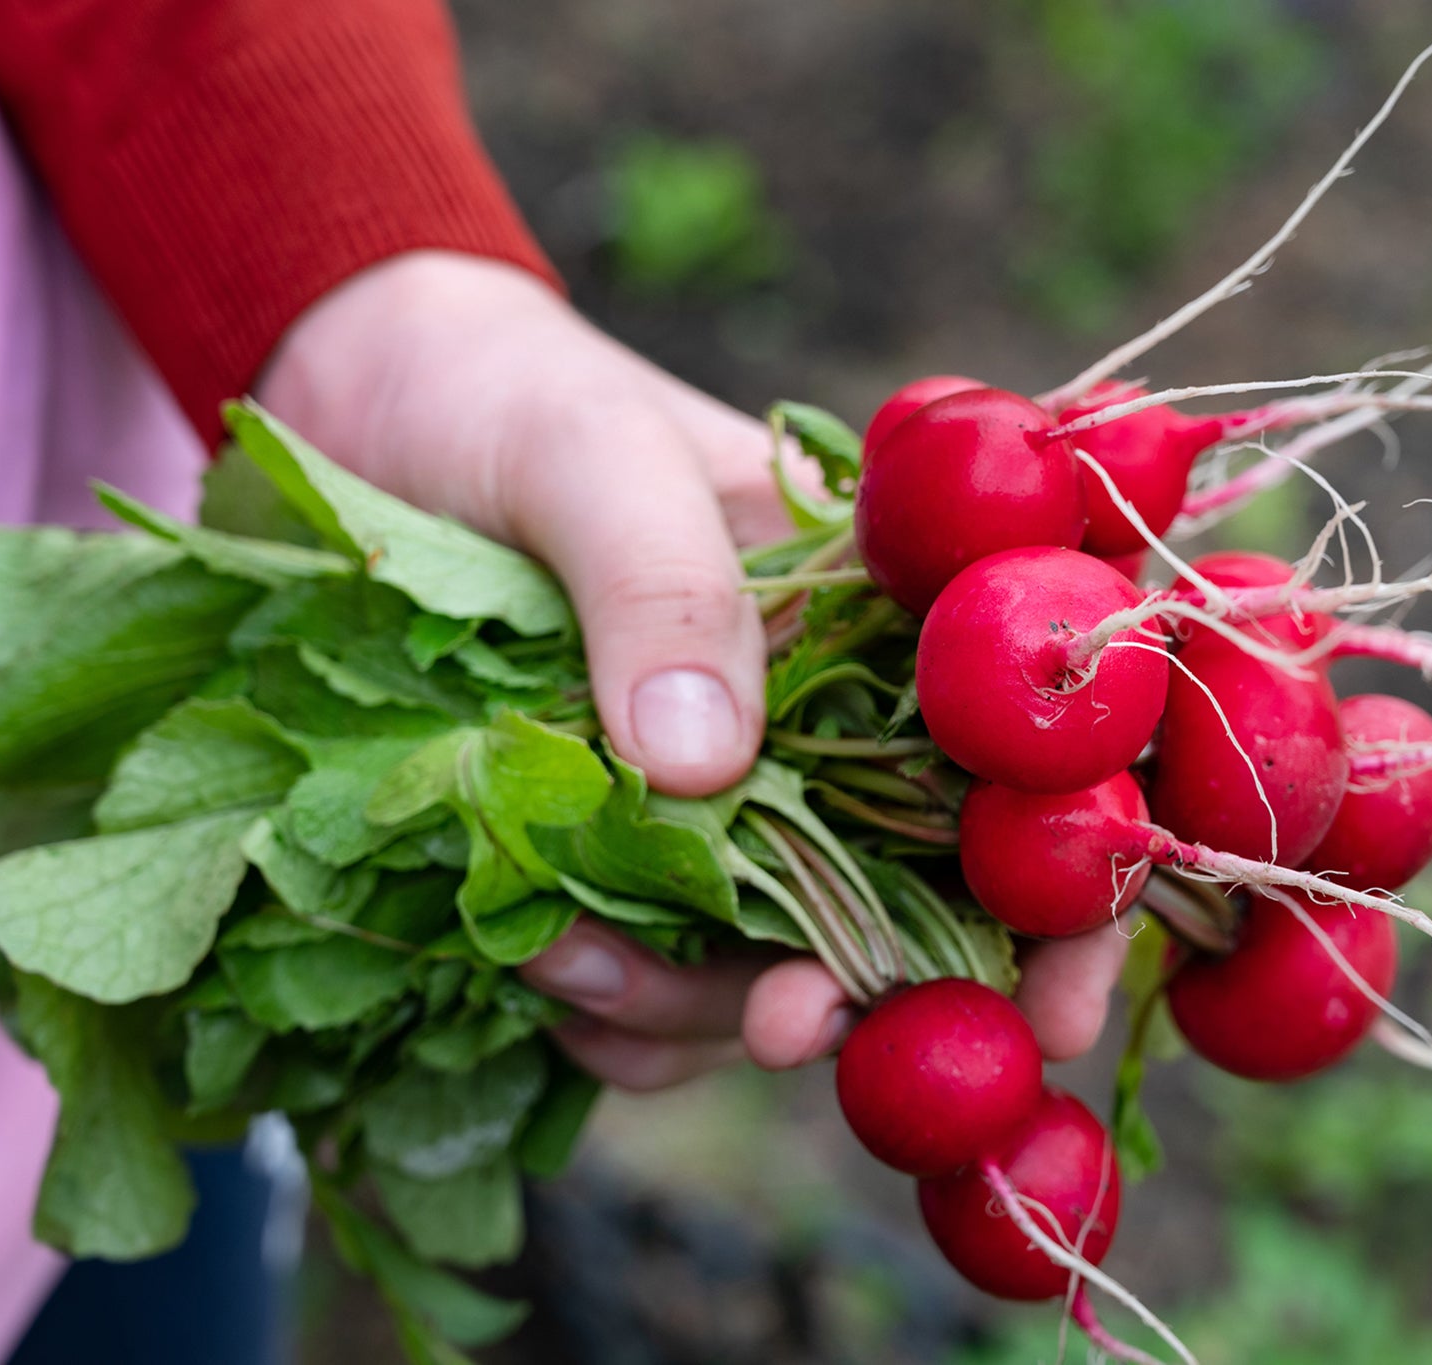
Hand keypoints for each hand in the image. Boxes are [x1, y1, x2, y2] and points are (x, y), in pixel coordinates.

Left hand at [258, 251, 1128, 1088]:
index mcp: (887, 611)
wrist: (360, 411)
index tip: (1057, 1001)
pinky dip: (614, 1017)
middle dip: (864, 996)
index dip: (1071, 889)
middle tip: (779, 1028)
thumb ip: (662, 587)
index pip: (1029, 757)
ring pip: (774, 968)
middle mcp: (834, 724)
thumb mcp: (589, 458)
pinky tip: (548, 978)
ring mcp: (732, 804)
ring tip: (565, 960)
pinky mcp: (627, 860)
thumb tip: (707, 770)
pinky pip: (656, 993)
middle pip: (913, 904)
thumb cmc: (506, 398)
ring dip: (690, 1005)